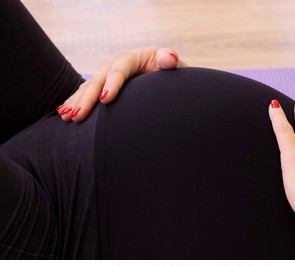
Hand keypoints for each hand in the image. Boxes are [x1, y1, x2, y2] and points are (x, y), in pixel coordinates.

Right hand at [57, 47, 186, 121]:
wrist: (160, 74)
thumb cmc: (167, 71)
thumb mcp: (172, 64)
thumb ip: (169, 61)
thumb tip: (169, 58)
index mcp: (131, 58)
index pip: (119, 71)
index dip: (112, 84)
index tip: (106, 100)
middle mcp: (113, 64)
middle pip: (98, 81)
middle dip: (87, 99)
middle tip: (78, 116)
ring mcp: (105, 74)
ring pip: (88, 88)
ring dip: (76, 102)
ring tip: (67, 117)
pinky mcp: (101, 84)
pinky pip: (84, 92)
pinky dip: (74, 102)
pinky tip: (63, 113)